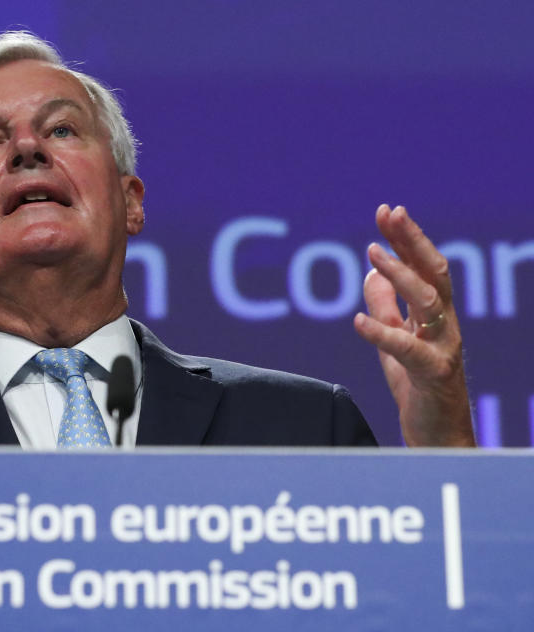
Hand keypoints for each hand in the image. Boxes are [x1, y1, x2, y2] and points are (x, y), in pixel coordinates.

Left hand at [353, 204, 475, 446]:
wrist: (438, 437)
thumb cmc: (419, 388)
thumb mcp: (395, 342)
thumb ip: (386, 308)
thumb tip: (372, 271)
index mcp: (435, 315)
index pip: (424, 267)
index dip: (406, 238)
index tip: (387, 211)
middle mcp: (445, 326)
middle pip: (434, 273)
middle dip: (411, 241)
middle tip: (390, 214)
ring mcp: (443, 348)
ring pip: (429, 303)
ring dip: (401, 275)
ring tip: (374, 253)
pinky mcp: (432, 375)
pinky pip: (407, 350)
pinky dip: (382, 334)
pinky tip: (358, 321)